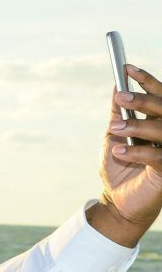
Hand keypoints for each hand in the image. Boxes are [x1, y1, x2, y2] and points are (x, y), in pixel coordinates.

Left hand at [88, 65, 161, 246]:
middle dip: (142, 101)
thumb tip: (115, 87)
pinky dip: (137, 151)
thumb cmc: (119, 169)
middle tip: (120, 97)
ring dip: (136, 126)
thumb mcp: (114, 138)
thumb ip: (118, 115)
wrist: (119, 203)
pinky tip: (119, 151)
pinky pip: (158, 156)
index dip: (147, 81)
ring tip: (113, 129)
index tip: (126, 68)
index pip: (159, 97)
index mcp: (159, 124)